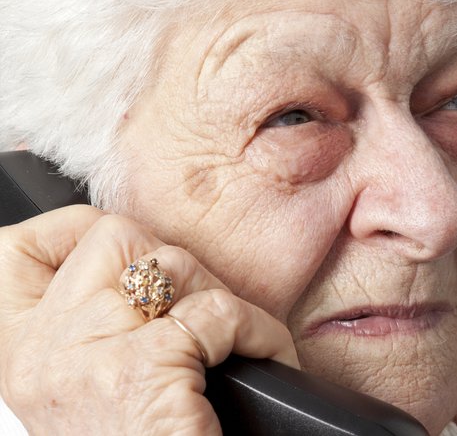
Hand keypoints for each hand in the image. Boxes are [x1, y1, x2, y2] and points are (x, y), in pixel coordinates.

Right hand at [0, 206, 298, 434]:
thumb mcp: (93, 391)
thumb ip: (101, 333)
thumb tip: (148, 277)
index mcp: (21, 356)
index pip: (18, 252)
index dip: (73, 233)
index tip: (129, 259)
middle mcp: (41, 353)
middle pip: (116, 240)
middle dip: (176, 268)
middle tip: (205, 315)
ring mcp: (88, 357)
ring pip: (171, 264)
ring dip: (221, 297)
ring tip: (237, 338)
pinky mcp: (145, 371)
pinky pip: (217, 312)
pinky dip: (256, 329)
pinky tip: (263, 353)